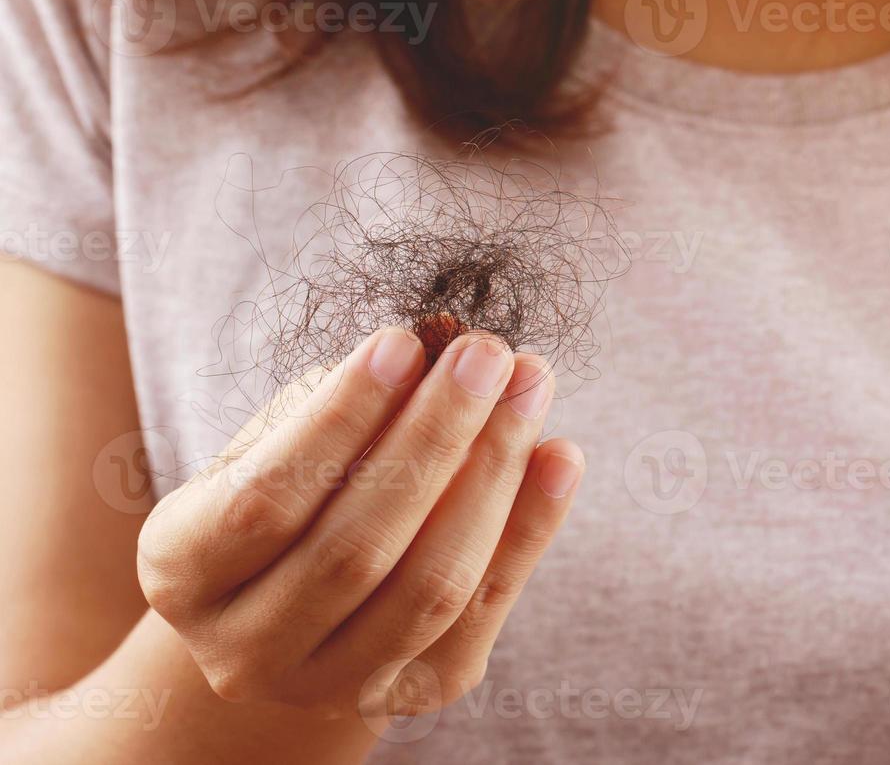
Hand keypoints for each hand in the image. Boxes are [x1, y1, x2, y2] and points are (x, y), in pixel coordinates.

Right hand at [136, 327, 582, 718]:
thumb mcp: (274, 444)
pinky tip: (561, 456)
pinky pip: (485, 609)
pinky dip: (531, 528)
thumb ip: (337, 404)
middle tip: (486, 353)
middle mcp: (245, 649)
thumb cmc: (284, 491)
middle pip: (356, 548)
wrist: (288, 608)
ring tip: (529, 385)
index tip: (402, 342)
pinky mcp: (416, 692)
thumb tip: (432, 354)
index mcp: (182, 571)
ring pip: (430, 588)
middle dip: (433, 437)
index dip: (340, 419)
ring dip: (493, 474)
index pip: (266, 498)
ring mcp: (332, 684)